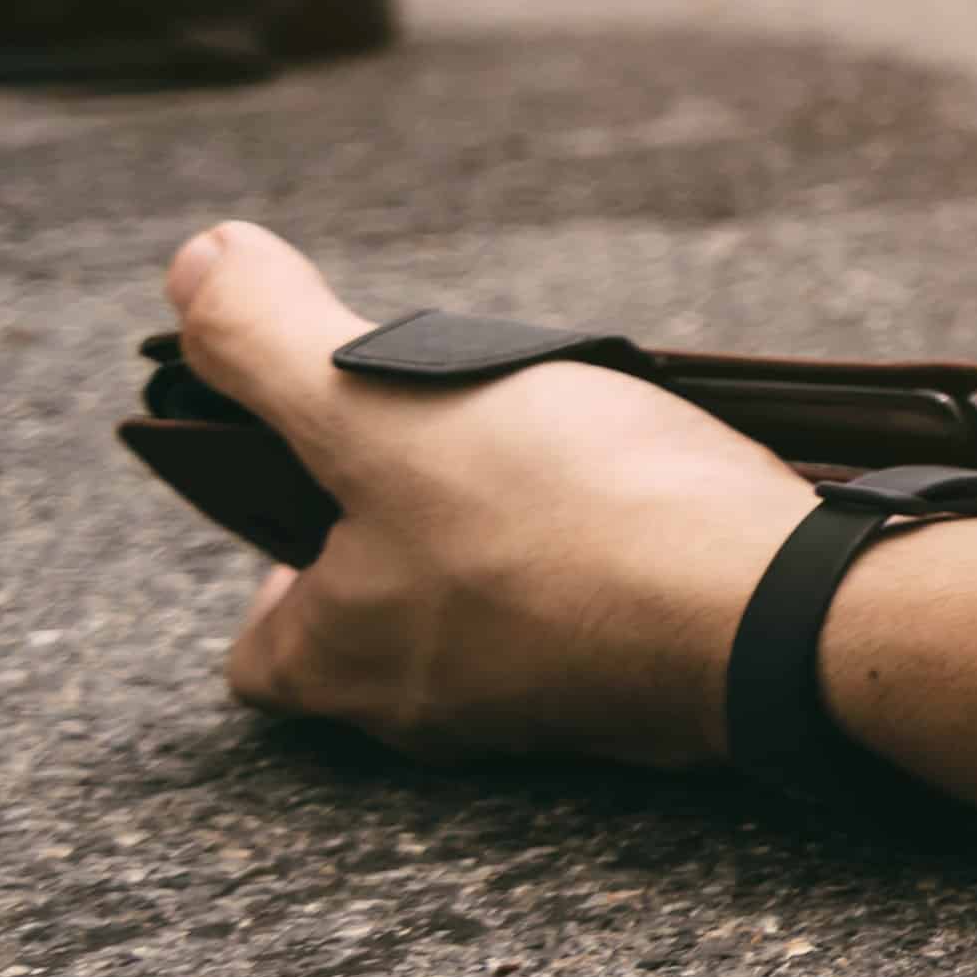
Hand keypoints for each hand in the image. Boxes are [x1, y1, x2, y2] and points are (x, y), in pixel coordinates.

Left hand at [163, 222, 818, 769]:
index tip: (329, 476)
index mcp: (344, 661)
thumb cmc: (567, 517)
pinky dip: (611, 561)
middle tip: (459, 441)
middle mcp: (436, 711)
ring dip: (520, 540)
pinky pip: (603, 619)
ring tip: (569, 446)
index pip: (259, 647)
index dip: (275, 562)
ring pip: (501, 620)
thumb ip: (268, 338)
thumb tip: (194, 265)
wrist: (781, 609)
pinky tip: (654, 492)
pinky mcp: (656, 688)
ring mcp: (555, 709)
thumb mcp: (380, 402)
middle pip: (384, 626)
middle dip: (411, 532)